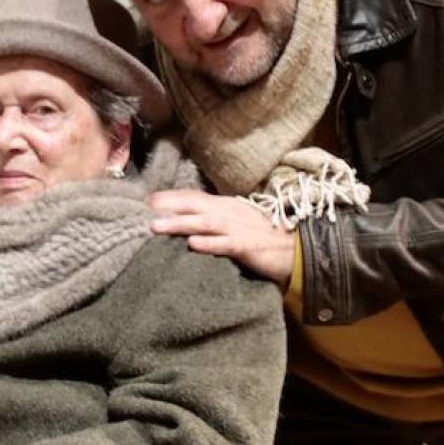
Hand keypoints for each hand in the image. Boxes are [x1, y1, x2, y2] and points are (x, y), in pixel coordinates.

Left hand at [149, 190, 292, 283]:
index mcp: (227, 206)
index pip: (196, 196)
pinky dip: (209, 244)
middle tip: (147, 207)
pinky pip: (225, 244)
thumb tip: (190, 224)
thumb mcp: (238, 221)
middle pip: (195, 204)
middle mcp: (229, 213)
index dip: (173, 196)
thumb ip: (216, 218)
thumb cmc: (264, 235)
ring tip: (157, 226)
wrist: (296, 247)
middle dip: (170, 204)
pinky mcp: (247, 246)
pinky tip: (192, 245)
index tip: (150, 199)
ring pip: (204, 223)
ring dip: (180, 223)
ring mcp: (238, 229)